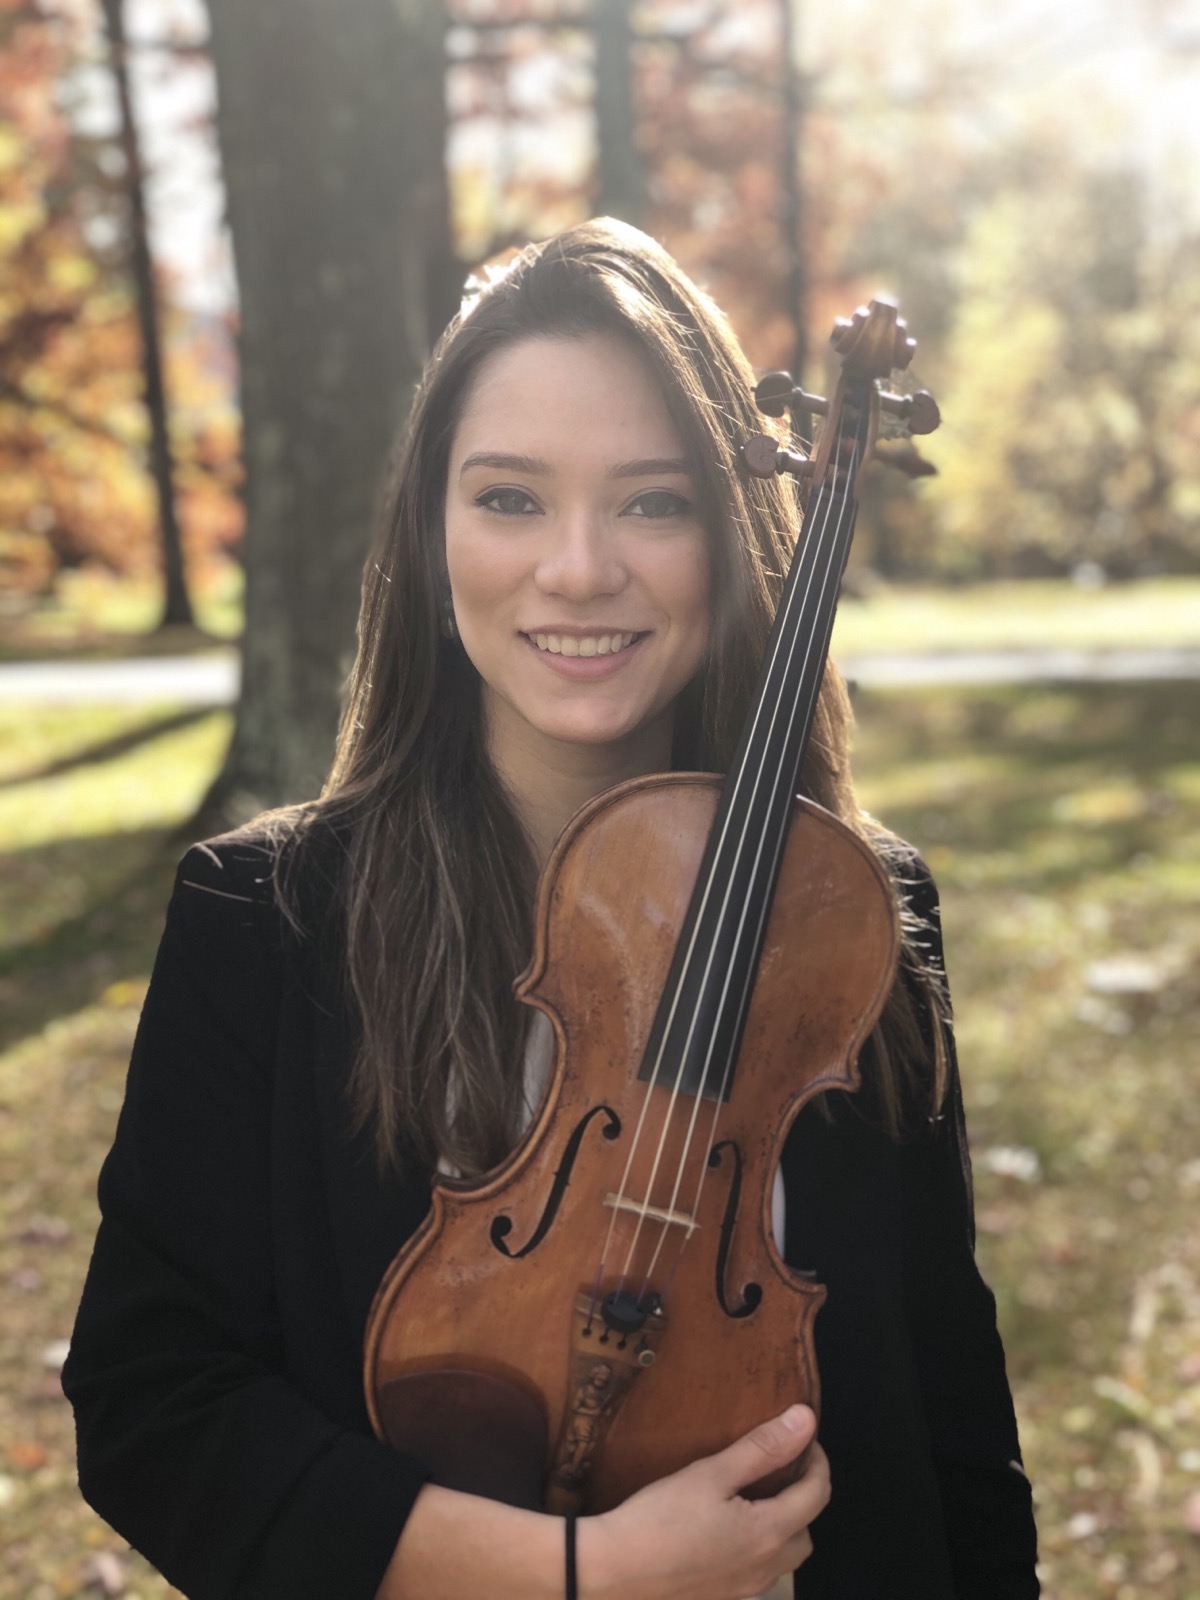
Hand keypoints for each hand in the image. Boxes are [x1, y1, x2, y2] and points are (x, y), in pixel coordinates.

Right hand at [583, 1404, 829, 1599]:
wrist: (614, 1570)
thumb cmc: (661, 1516)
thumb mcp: (712, 1473)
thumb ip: (762, 1448)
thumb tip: (805, 1420)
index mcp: (769, 1534)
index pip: (817, 1494)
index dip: (816, 1461)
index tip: (802, 1437)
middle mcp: (765, 1568)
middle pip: (806, 1532)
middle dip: (804, 1497)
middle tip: (779, 1467)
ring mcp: (743, 1590)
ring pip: (783, 1559)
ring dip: (784, 1527)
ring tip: (755, 1497)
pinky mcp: (721, 1599)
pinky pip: (758, 1574)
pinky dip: (758, 1549)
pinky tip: (727, 1532)